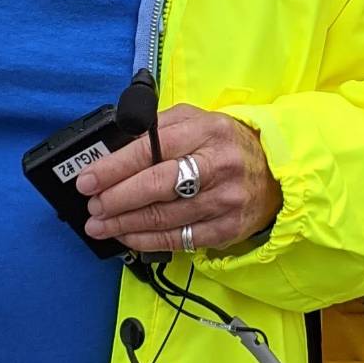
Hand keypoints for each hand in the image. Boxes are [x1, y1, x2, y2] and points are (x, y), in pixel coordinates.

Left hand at [77, 103, 282, 256]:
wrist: (275, 173)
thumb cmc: (225, 145)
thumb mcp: (197, 121)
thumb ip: (159, 129)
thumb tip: (115, 149)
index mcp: (206, 131)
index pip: (152, 149)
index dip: (114, 167)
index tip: (88, 179)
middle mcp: (217, 166)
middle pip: (156, 186)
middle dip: (115, 198)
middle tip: (92, 205)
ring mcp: (224, 201)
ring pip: (163, 217)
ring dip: (123, 224)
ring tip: (99, 224)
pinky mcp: (226, 229)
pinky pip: (178, 239)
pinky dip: (146, 240)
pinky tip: (127, 236)